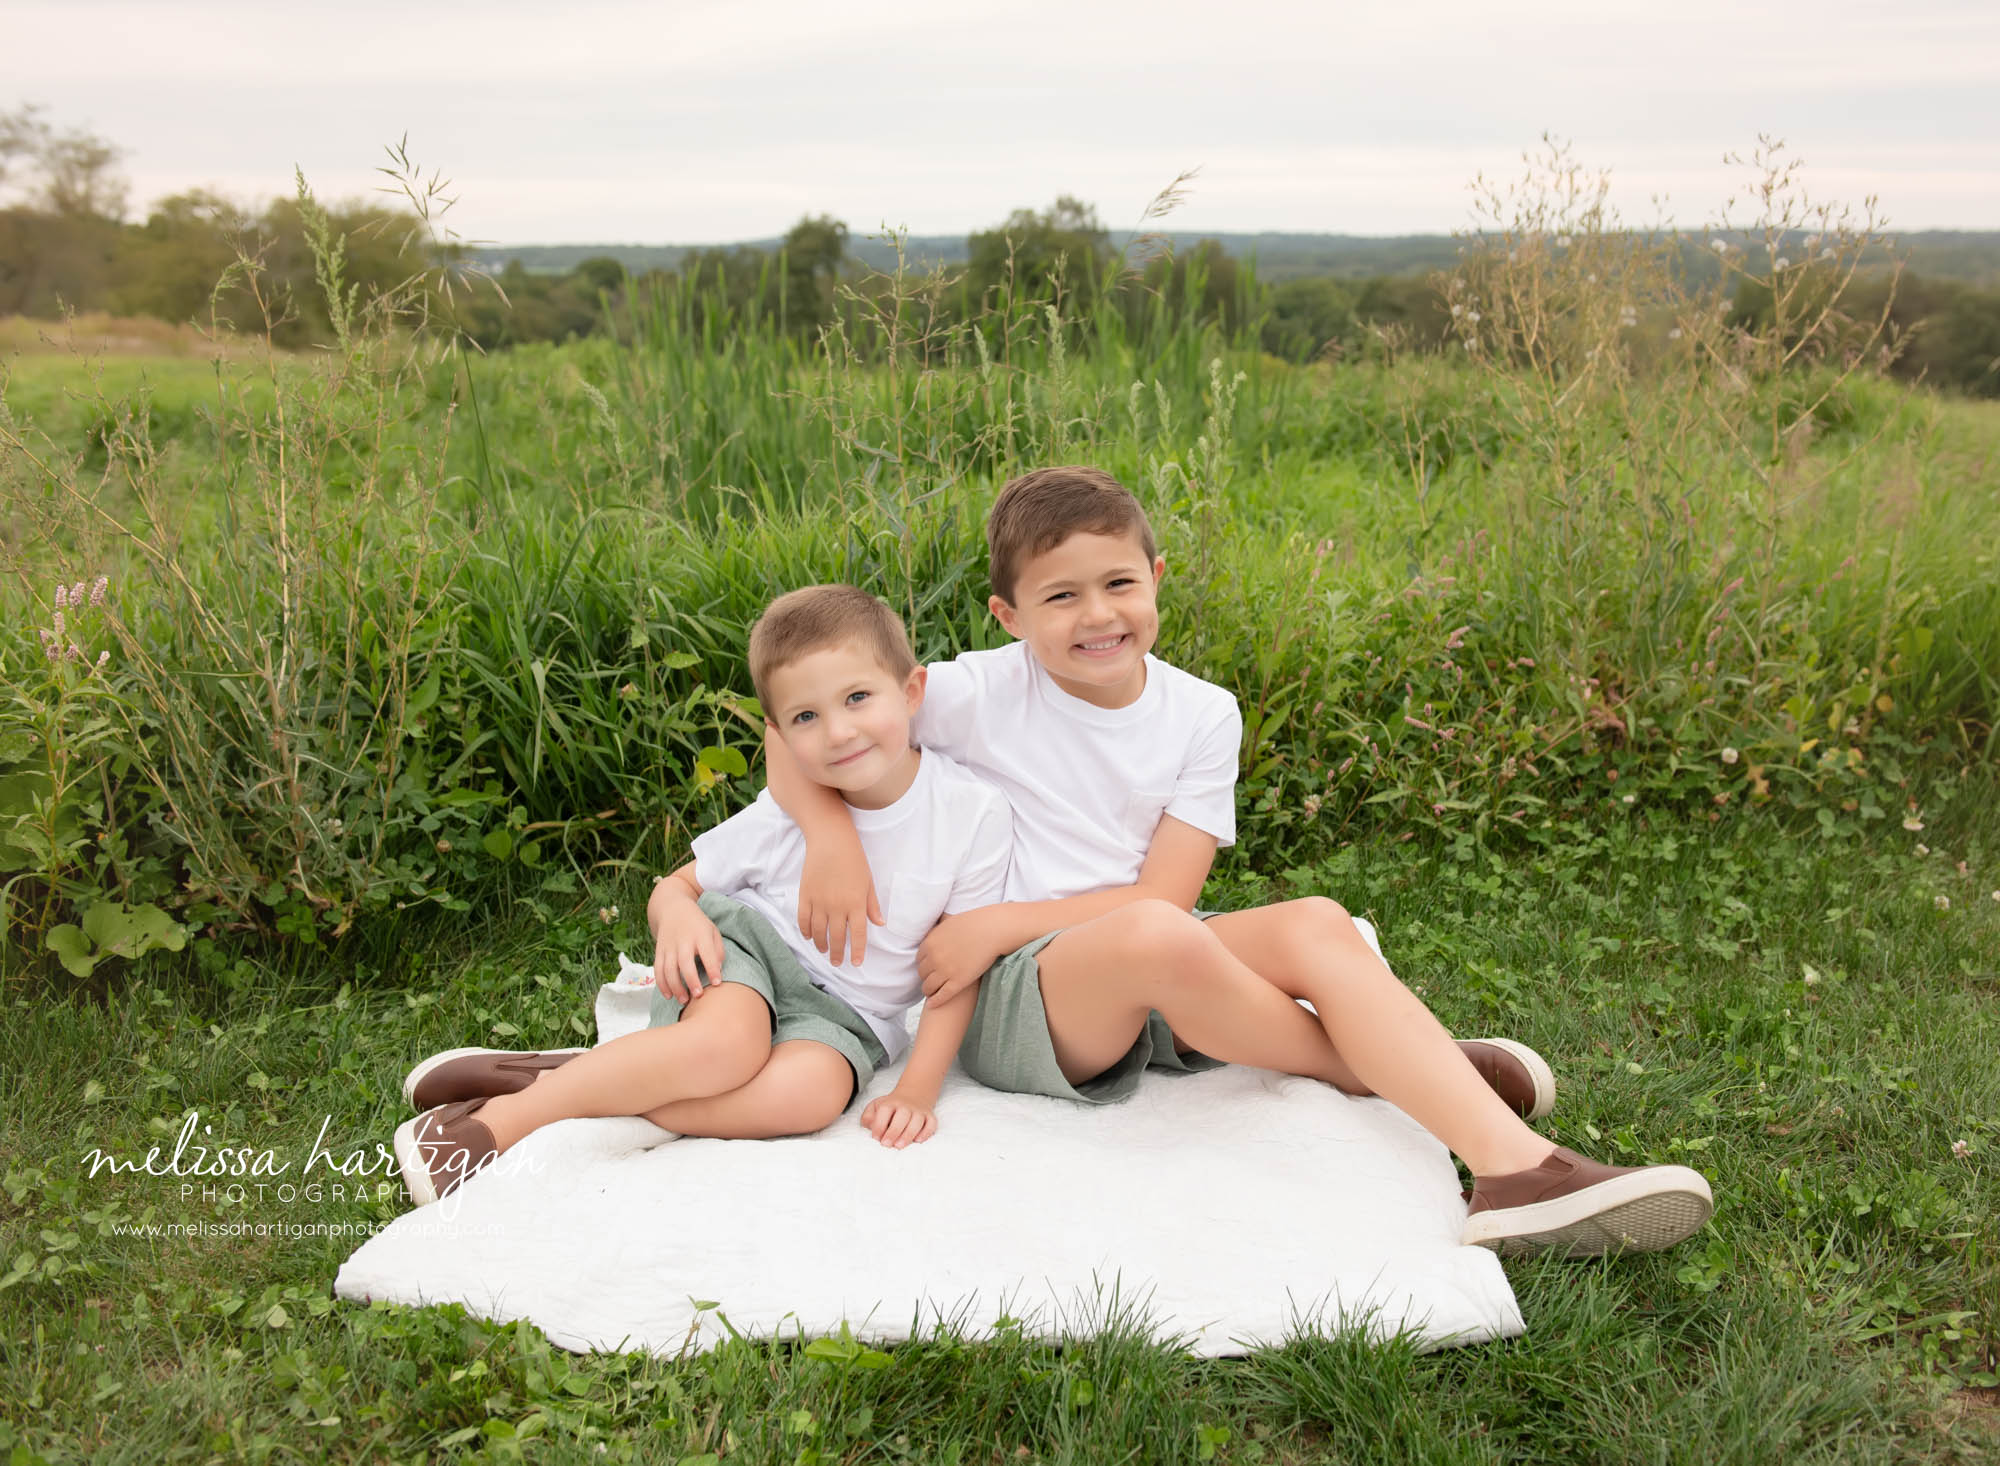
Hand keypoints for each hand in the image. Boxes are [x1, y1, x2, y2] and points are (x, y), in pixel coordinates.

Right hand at [652, 903, 725, 1004]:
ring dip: (675, 987)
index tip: (717, 983)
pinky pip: (658, 970)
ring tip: (684, 1000)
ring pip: (668, 969)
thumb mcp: (713, 931)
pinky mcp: (658, 951)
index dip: (712, 969)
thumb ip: (718, 950)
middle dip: (691, 980)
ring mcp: (669, 946)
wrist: (673, 909)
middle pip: (685, 962)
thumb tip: (718, 970)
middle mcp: (683, 940)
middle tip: (698, 996)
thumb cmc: (698, 925)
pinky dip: (661, 984)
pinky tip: (669, 995)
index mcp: (700, 934)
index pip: (707, 953)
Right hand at [799, 836, 882, 967]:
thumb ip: (872, 905)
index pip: (858, 935)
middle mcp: (837, 906)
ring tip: (824, 951)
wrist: (831, 841)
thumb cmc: (854, 859)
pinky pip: (803, 919)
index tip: (856, 963)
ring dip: (821, 944)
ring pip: (818, 932)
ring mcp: (819, 902)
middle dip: (837, 953)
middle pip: (837, 937)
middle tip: (837, 962)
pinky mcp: (805, 895)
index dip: (857, 951)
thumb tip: (879, 924)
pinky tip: (809, 937)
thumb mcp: (868, 882)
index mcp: (856, 903)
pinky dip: (806, 931)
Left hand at [860, 1090, 937, 1148]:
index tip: (876, 1137)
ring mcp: (919, 1111)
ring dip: (909, 1134)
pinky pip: (931, 1124)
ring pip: (917, 1121)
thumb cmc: (890, 1108)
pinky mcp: (929, 1117)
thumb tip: (871, 1127)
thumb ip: (868, 1117)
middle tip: (886, 1144)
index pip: (885, 1110)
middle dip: (894, 1131)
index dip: (879, 1125)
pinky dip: (926, 1132)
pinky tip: (918, 1140)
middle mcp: (906, 1106)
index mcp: (890, 1103)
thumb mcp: (875, 1107)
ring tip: (899, 1146)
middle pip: (902, 1116)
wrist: (913, 1095)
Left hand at [916, 908, 1008, 1004]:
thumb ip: (938, 927)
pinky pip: (942, 996)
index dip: (924, 964)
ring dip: (928, 990)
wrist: (992, 930)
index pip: (919, 959)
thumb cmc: (975, 923)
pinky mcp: (958, 982)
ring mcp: (946, 971)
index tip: (928, 967)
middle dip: (925, 977)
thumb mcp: (949, 921)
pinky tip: (932, 1005)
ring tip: (930, 993)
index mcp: (930, 943)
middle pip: (922, 973)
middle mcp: (934, 958)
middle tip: (930, 980)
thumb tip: (933, 924)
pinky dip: (935, 1002)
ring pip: (929, 987)